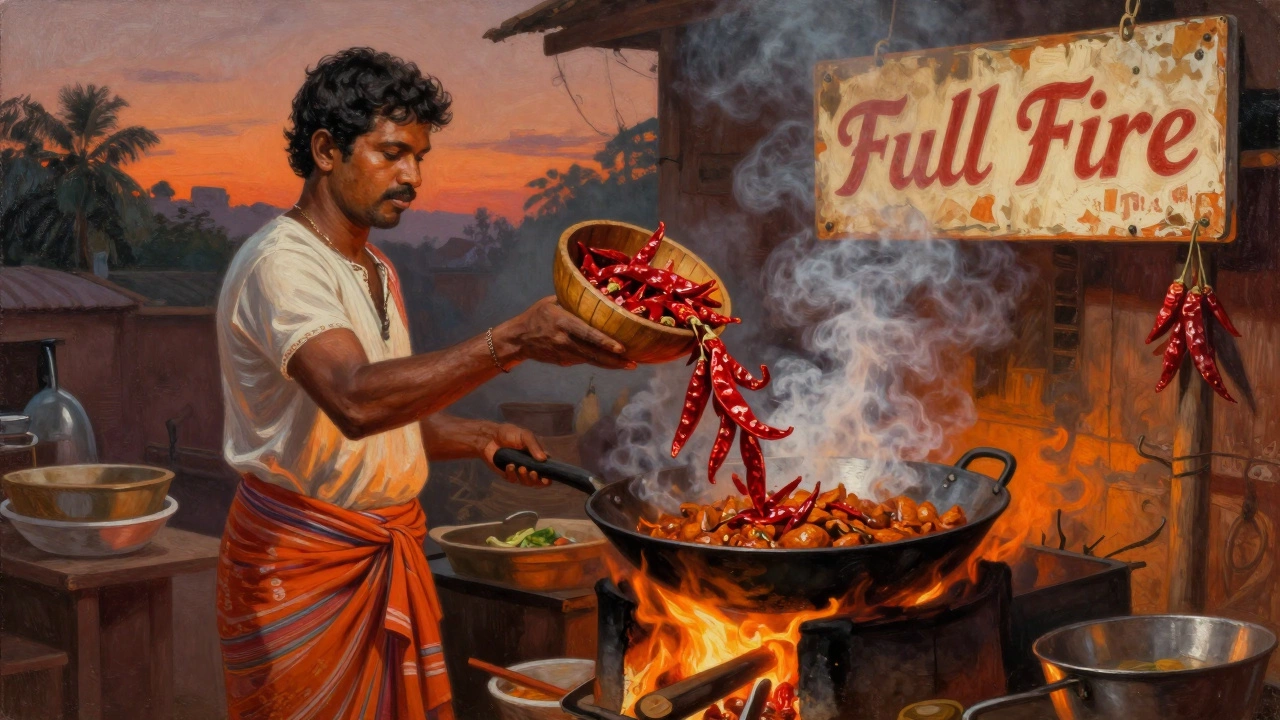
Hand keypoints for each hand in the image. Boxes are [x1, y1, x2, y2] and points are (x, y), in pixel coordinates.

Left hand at [481, 422, 550, 486]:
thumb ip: (534, 446)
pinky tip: (510, 466)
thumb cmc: (509, 434)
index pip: (547, 470)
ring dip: (526, 478)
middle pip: (538, 481)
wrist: (490, 437)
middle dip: (537, 480)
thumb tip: (544, 459)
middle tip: (533, 472)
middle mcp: (530, 466)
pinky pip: (513, 479)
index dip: (548, 477)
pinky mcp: (508, 474)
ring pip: (527, 482)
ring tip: (522, 468)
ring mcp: (519, 471)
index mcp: (537, 457)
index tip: (547, 478)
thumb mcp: (525, 436)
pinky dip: (512, 474)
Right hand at [497, 297, 635, 369]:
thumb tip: (596, 294)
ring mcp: (564, 354)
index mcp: (562, 323)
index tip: (621, 348)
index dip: (604, 342)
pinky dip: (599, 362)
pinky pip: (584, 361)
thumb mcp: (552, 301)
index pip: (587, 333)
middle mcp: (564, 341)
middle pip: (593, 353)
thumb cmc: (537, 315)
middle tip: (633, 363)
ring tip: (629, 365)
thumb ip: (572, 301)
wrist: (518, 339)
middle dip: (614, 360)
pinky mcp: (563, 362)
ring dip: (610, 364)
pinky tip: (613, 362)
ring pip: (591, 361)